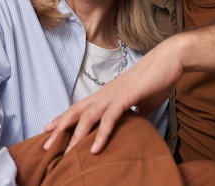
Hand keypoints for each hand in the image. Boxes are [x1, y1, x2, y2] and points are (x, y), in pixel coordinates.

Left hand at [43, 37, 183, 154]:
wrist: (169, 60)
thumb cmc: (157, 79)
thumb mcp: (143, 102)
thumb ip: (136, 113)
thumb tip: (136, 124)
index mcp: (107, 94)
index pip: (80, 107)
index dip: (64, 118)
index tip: (48, 129)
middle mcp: (105, 94)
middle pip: (76, 112)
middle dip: (60, 129)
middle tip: (45, 146)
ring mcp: (114, 95)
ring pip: (88, 117)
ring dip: (76, 136)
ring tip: (66, 154)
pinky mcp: (126, 97)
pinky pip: (110, 118)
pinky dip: (101, 134)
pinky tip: (95, 149)